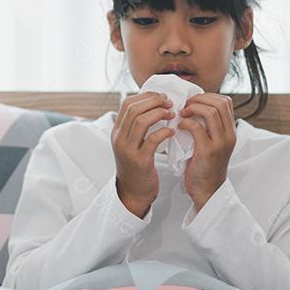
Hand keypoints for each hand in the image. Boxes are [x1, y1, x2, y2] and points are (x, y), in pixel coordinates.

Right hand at [112, 90, 174, 217]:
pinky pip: (152, 139)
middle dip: (155, 102)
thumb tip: (152, 105)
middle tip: (170, 103)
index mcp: (117, 131)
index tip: (161, 97)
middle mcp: (119, 138)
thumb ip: (136, 126)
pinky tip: (172, 132)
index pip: (127, 103)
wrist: (133, 192)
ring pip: (141, 121)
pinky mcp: (139, 161)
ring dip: (159, 114)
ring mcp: (128, 149)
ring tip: (172, 115)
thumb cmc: (136, 166)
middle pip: (134, 109)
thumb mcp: (130, 143)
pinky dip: (164, 132)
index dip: (146, 96)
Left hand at [177, 93, 235, 211]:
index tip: (192, 101)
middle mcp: (229, 135)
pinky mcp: (208, 151)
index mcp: (230, 131)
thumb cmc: (204, 166)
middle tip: (185, 105)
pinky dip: (186, 123)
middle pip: (220, 103)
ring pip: (211, 112)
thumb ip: (207, 127)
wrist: (207, 191)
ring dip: (193, 109)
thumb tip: (190, 107)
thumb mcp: (211, 143)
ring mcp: (220, 143)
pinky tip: (179, 127)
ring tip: (182, 114)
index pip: (225, 101)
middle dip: (199, 99)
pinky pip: (197, 128)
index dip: (207, 96)